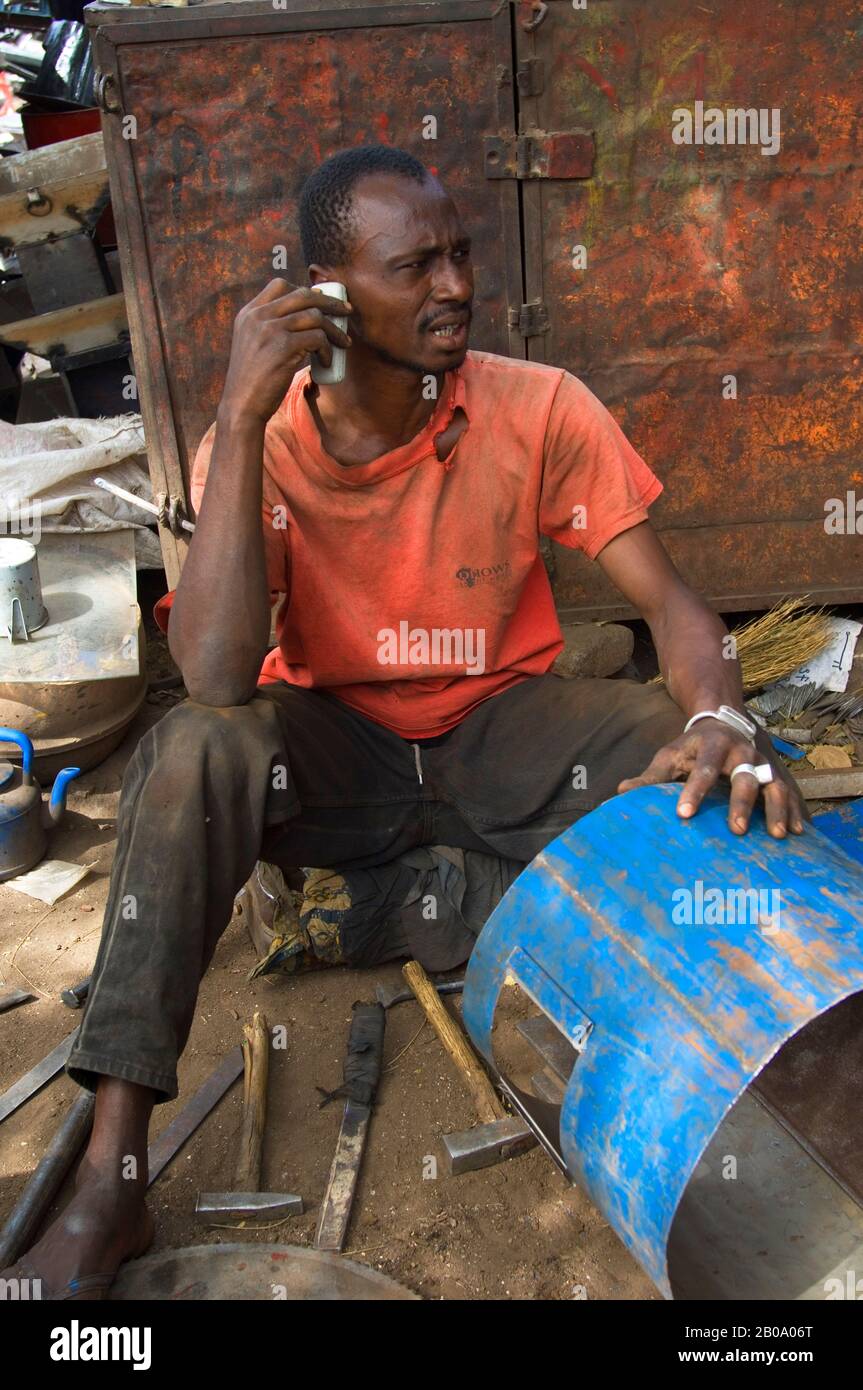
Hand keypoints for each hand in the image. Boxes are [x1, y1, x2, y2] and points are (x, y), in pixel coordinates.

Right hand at [220, 278, 352, 427]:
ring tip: (343, 343)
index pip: (280, 285)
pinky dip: (328, 350)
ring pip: (315, 316)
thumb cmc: (253, 380)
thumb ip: (269, 327)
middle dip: (330, 302)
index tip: (322, 300)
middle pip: (302, 295)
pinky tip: (327, 362)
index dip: (305, 290)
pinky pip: (317, 338)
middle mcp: (258, 316)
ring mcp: (270, 329)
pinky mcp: (283, 346)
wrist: (241, 405)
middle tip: (346, 312)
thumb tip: (303, 316)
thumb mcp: (253, 344)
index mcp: (249, 313)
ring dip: (334, 330)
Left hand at [617, 718, 806, 836]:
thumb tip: (617, 795)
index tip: (683, 814)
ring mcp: (763, 764)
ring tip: (778, 836)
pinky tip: (799, 833)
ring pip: (774, 785)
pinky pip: (790, 793)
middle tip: (736, 830)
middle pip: (745, 777)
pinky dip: (795, 812)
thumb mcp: (669, 757)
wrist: (723, 722)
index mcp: (712, 746)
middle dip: (742, 803)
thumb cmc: (691, 748)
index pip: (703, 769)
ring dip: (776, 810)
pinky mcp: (776, 775)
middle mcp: (742, 753)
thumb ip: (649, 778)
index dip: (694, 791)